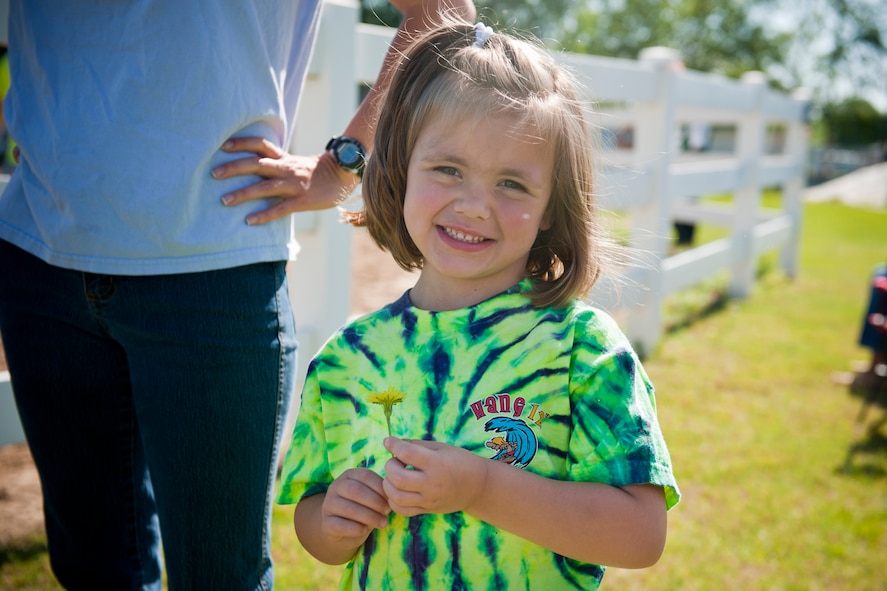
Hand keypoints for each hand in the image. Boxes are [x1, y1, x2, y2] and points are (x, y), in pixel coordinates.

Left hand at [212, 136, 360, 224]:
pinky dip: (264, 214)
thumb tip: (254, 166)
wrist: (344, 175)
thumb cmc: (317, 171)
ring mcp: (294, 185)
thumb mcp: (296, 162)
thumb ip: (277, 163)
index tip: (222, 145)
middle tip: (213, 174)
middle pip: (256, 165)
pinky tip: (250, 220)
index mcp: (285, 158)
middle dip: (234, 168)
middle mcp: (287, 169)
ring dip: (243, 193)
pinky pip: (280, 208)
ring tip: (224, 200)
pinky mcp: (302, 201)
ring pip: (265, 187)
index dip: (241, 144)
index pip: (260, 146)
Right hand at [321, 468, 389, 543]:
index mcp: (348, 475)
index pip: (365, 475)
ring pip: (348, 508)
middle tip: (387, 512)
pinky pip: (339, 525)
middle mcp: (335, 487)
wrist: (343, 531)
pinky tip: (365, 530)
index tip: (391, 500)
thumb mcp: (372, 497)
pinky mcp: (325, 523)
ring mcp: (328, 505)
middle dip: (375, 502)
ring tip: (382, 523)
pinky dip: (355, 528)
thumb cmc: (363, 509)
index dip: (380, 487)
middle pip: (355, 490)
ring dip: (369, 517)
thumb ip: (380, 493)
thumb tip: (393, 497)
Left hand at [382, 437, 488, 516]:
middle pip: (398, 478)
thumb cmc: (460, 461)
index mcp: (437, 463)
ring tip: (394, 477)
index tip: (388, 441)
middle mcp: (432, 484)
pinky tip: (397, 490)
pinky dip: (393, 501)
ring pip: (397, 497)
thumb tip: (393, 443)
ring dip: (388, 485)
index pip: (407, 453)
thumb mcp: (441, 447)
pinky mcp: (427, 511)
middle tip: (395, 461)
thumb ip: (417, 445)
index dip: (393, 445)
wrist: (478, 487)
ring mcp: (429, 500)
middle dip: (389, 467)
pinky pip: (402, 510)